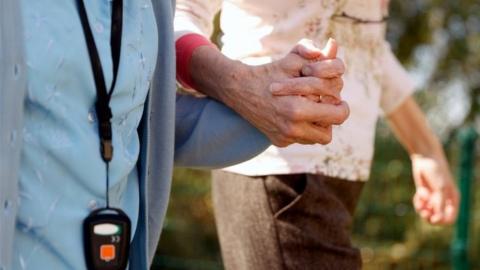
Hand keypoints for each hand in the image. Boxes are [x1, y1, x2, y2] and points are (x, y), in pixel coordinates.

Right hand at [226, 39, 347, 145]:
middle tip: (326, 104)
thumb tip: (333, 45)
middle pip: (330, 133)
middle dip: (331, 117)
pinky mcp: (279, 142)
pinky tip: (296, 113)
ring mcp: (285, 137)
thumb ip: (316, 54)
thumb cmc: (270, 72)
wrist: (239, 89)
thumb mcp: (293, 59)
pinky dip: (304, 127)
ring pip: (318, 139)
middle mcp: (291, 128)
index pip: (339, 114)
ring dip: (319, 124)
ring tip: (312, 108)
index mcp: (297, 109)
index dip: (338, 102)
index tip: (330, 94)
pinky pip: (303, 139)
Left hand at [411, 154, 458, 224]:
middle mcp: (443, 201)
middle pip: (436, 219)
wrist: (426, 159)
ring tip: (420, 201)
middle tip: (423, 211)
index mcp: (453, 201)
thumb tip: (436, 220)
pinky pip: (420, 205)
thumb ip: (439, 205)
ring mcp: (433, 199)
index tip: (433, 218)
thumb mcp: (439, 189)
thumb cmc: (437, 173)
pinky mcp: (423, 195)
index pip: (449, 219)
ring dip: (422, 210)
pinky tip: (418, 193)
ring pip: (426, 213)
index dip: (441, 221)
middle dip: (429, 217)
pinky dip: (418, 202)